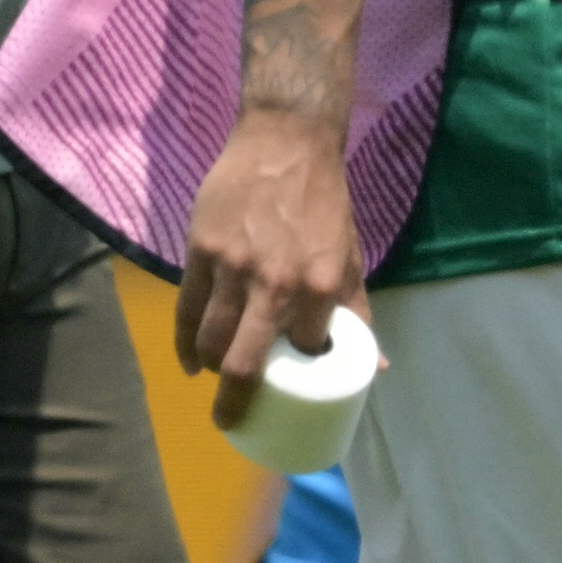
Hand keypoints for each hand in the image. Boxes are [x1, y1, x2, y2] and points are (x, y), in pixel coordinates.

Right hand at [178, 108, 359, 412]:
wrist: (286, 141)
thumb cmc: (323, 202)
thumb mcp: (348, 256)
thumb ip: (356, 312)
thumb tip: (378, 370)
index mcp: (319, 286)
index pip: (306, 353)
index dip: (301, 373)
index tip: (295, 381)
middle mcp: (275, 283)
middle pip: (243, 365)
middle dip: (234, 405)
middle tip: (232, 421)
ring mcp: (232, 267)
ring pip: (209, 341)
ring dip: (210, 371)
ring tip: (215, 379)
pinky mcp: (201, 250)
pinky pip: (186, 310)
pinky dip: (184, 344)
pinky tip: (188, 362)